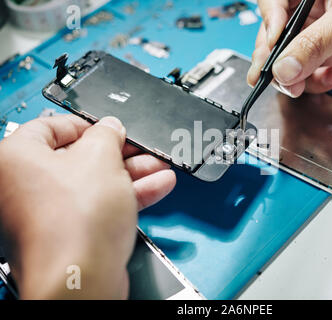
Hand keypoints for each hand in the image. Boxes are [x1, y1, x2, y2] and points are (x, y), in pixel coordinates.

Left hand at [0, 115, 175, 298]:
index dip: (87, 125)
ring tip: (157, 168)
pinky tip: (154, 188)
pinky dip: (124, 196)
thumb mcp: (101, 157)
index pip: (50, 127)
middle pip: (77, 159)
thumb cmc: (74, 223)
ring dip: (129, 175)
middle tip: (138, 149)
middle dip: (118, 153)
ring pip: (92, 185)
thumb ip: (107, 135)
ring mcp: (43, 216)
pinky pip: (96, 207)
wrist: (81, 279)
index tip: (109, 128)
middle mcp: (22, 188)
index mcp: (14, 159)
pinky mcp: (65, 237)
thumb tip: (110, 128)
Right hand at [248, 0, 331, 97]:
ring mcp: (318, 44)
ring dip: (290, 78)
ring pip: (285, 63)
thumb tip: (284, 67)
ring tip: (300, 84)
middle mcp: (314, 17)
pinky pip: (304, 80)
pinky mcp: (326, 67)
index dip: (270, 21)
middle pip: (275, 37)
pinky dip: (314, 84)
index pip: (276, 3)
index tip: (275, 41)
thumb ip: (317, 43)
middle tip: (272, 75)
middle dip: (272, 58)